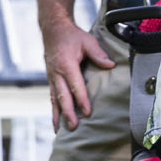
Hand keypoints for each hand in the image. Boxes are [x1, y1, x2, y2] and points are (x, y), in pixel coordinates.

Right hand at [44, 16, 115, 131]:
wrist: (53, 29)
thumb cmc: (72, 36)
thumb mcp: (87, 41)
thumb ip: (98, 54)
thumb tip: (110, 65)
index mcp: (66, 64)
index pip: (75, 85)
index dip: (81, 99)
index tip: (87, 112)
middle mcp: (56, 73)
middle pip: (62, 96)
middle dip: (68, 112)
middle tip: (74, 127)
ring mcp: (51, 77)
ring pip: (54, 99)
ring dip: (57, 115)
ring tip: (59, 131)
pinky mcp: (50, 79)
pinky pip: (51, 97)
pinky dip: (54, 109)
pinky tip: (56, 121)